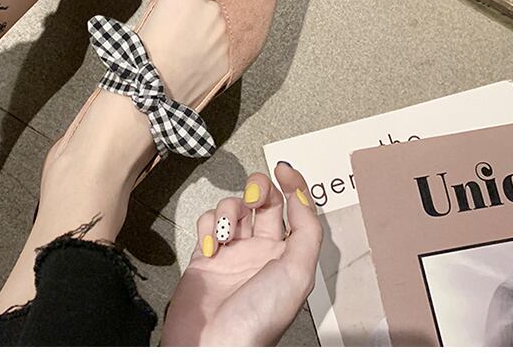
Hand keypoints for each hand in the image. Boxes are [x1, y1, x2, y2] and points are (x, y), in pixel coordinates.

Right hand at [161, 163, 322, 345]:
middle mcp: (262, 252)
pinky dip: (207, 228)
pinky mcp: (206, 256)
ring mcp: (233, 253)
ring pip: (233, 209)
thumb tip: (301, 194)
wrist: (211, 344)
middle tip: (252, 200)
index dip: (292, 183)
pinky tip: (210, 247)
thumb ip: (306, 230)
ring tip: (225, 235)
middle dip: (256, 191)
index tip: (283, 168)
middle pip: (263, 202)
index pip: (295, 208)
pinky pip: (208, 224)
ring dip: (228, 213)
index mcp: (288, 256)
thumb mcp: (297, 273)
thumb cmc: (256, 320)